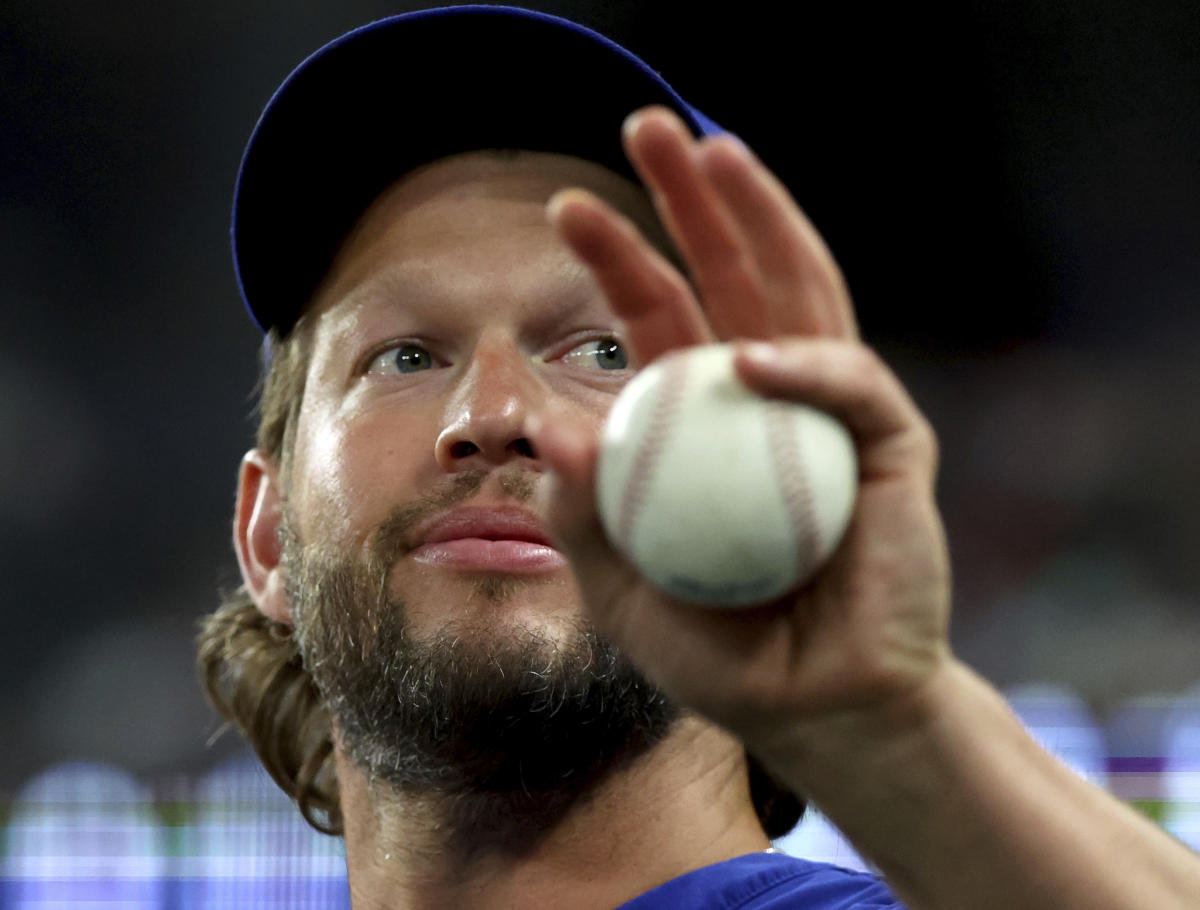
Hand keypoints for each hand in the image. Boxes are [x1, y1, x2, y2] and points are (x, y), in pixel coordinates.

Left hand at [529, 106, 951, 762]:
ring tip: (717, 150)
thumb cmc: (720, 653)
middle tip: (646, 125)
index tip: (564, 205)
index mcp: (705, 417)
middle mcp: (769, 396)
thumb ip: (582, 511)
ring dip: (762, 218)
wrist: (817, 710)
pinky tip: (752, 359)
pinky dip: (804, 368)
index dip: (619, 255)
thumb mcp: (620, 586)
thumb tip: (547, 422)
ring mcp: (833, 411)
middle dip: (693, 197)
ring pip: (803, 292)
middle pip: (734, 273)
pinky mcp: (894, 445)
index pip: (663, 316)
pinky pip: (851, 387)